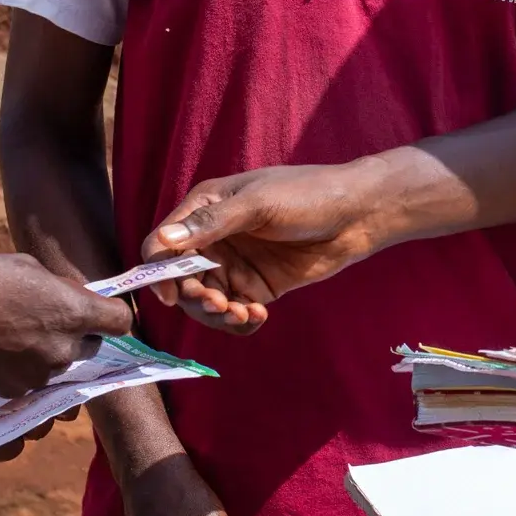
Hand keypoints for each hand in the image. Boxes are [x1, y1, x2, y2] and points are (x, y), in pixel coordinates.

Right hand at [0, 252, 134, 397]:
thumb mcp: (28, 268)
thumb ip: (59, 289)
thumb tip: (69, 299)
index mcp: (75, 311)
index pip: (121, 322)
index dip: (110, 314)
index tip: (98, 308)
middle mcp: (65, 349)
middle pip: (92, 347)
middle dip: (78, 333)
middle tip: (48, 317)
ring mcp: (42, 375)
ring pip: (62, 364)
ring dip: (51, 351)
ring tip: (17, 332)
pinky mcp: (17, 391)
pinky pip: (34, 379)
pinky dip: (25, 367)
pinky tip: (1, 349)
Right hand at [141, 163, 396, 334]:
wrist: (356, 213)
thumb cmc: (306, 195)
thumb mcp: (258, 204)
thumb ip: (212, 224)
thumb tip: (163, 241)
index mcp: (205, 208)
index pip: (163, 244)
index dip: (159, 271)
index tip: (170, 295)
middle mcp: (214, 239)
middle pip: (182, 279)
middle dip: (194, 297)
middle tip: (219, 305)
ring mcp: (235, 264)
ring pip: (206, 300)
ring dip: (216, 314)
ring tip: (242, 314)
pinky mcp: (256, 286)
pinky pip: (234, 311)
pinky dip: (239, 321)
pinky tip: (258, 316)